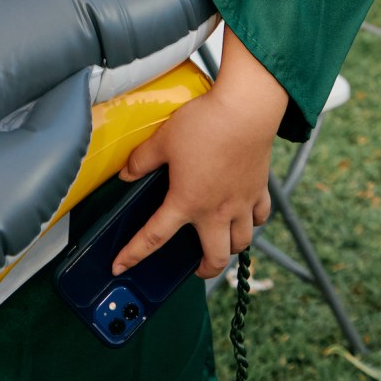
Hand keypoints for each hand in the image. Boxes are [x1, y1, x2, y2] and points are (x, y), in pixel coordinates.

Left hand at [113, 30, 285, 279]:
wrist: (246, 111)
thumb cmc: (204, 124)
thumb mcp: (163, 140)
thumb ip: (142, 160)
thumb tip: (125, 173)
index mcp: (186, 202)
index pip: (154, 237)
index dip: (133, 254)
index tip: (120, 267)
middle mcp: (216, 211)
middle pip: (215, 257)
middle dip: (205, 270)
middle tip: (196, 268)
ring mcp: (242, 203)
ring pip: (241, 243)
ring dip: (230, 249)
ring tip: (221, 244)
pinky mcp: (259, 189)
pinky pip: (260, 216)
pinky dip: (253, 222)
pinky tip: (247, 217)